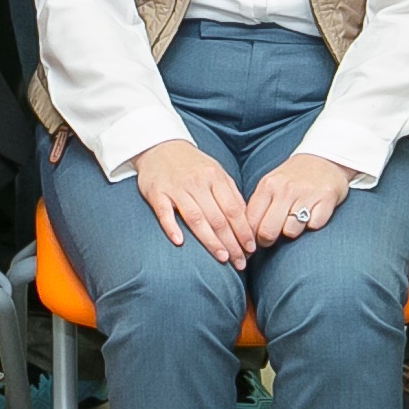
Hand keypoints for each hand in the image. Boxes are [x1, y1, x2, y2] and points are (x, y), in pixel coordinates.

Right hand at [131, 138, 255, 268]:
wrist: (160, 145)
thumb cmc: (191, 164)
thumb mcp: (215, 171)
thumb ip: (230, 193)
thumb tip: (246, 218)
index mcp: (215, 177)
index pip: (233, 209)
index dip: (243, 231)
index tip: (251, 249)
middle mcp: (197, 183)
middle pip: (218, 217)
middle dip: (231, 242)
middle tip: (240, 262)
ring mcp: (176, 188)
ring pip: (196, 217)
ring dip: (210, 240)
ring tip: (222, 258)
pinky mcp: (157, 192)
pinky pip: (164, 212)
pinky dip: (171, 227)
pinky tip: (179, 242)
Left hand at [247, 153, 351, 245]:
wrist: (325, 159)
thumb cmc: (294, 177)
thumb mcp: (271, 184)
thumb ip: (259, 205)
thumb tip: (246, 234)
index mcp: (268, 185)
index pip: (251, 221)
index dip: (250, 237)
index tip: (253, 242)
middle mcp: (286, 189)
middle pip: (268, 231)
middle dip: (267, 241)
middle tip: (271, 239)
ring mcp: (306, 194)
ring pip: (291, 232)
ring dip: (292, 231)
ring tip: (294, 221)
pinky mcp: (326, 199)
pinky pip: (314, 226)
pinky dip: (312, 225)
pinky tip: (312, 214)